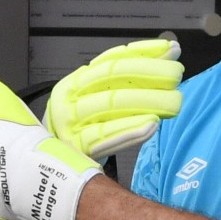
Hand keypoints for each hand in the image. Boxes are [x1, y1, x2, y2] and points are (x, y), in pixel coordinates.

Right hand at [22, 39, 182, 219]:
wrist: (43, 169)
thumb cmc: (80, 132)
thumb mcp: (98, 101)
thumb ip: (129, 80)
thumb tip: (169, 51)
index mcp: (75, 82)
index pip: (112, 59)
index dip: (143, 52)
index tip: (171, 50)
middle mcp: (69, 98)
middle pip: (114, 77)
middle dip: (150, 73)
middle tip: (177, 75)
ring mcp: (70, 123)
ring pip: (112, 104)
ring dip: (147, 100)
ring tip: (173, 101)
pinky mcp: (74, 148)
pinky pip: (106, 136)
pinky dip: (131, 129)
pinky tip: (153, 125)